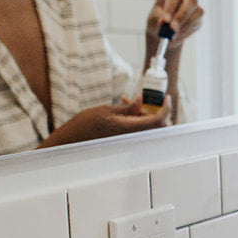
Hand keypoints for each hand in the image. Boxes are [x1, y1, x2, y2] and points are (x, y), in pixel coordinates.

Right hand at [40, 95, 170, 146]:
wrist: (72, 140)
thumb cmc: (85, 125)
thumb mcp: (107, 110)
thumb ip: (127, 108)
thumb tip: (141, 101)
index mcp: (130, 128)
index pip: (158, 119)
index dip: (165, 108)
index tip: (166, 97)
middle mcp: (132, 136)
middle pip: (155, 124)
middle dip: (155, 109)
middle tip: (148, 97)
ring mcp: (128, 138)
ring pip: (145, 125)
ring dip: (143, 111)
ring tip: (128, 100)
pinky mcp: (122, 138)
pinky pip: (136, 127)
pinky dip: (135, 116)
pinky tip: (124, 105)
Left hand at [145, 0, 202, 50]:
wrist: (165, 27)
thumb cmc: (158, 18)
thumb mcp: (154, 17)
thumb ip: (159, 19)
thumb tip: (166, 24)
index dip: (170, 7)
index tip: (166, 21)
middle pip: (191, 0)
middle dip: (182, 16)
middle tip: (173, 29)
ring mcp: (196, 4)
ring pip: (198, 12)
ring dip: (185, 26)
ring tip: (172, 35)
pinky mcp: (200, 15)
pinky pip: (197, 23)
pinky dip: (187, 31)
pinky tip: (178, 35)